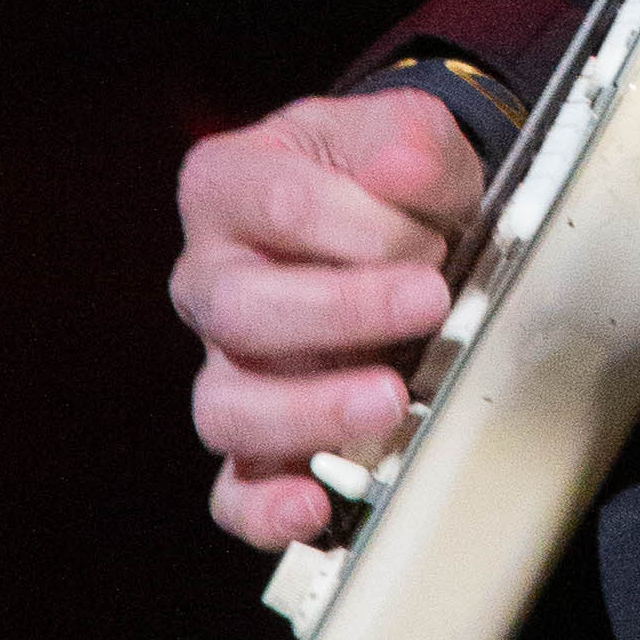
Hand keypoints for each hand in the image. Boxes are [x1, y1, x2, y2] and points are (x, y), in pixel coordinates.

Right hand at [171, 85, 483, 551]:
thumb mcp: (402, 131)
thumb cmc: (383, 179)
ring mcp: (225, 364)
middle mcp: (210, 279)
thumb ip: (408, 140)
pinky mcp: (254, 435)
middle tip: (428, 303)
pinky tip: (312, 507)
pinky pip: (232, 488)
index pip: (276, 205)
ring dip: (311, 410)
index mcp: (228, 185)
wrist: (395, 219)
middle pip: (239, 309)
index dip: (358, 223)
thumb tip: (403, 171)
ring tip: (389, 402)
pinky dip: (264, 508)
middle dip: (341, 311)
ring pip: (226, 405)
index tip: (428, 236)